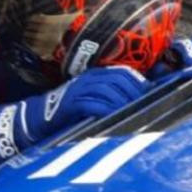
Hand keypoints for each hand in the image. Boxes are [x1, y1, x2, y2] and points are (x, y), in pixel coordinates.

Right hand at [0, 66, 149, 161]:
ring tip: (134, 112)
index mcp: (96, 74)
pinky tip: (115, 116)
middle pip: (118, 80)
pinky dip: (106, 109)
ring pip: (107, 90)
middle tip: (146, 106)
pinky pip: (93, 103)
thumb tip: (140, 102)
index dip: (139, 83)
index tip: (152, 95)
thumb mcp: (94, 99)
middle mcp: (88, 78)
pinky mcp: (71, 103)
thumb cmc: (72, 111)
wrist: (38, 118)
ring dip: (123, 101)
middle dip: (134, 93)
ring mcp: (79, 89)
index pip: (123, 73)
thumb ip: (113, 96)